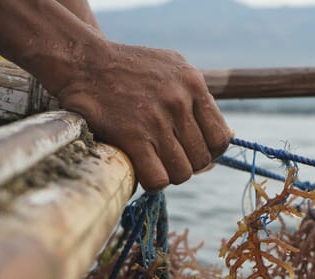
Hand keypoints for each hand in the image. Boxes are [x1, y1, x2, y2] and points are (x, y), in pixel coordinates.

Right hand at [55, 42, 230, 190]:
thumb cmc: (130, 69)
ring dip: (169, 174)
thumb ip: (201, 101)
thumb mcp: (175, 69)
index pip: (221, 138)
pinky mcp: (131, 136)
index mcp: (194, 84)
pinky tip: (142, 169)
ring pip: (182, 173)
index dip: (210, 152)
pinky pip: (158, 179)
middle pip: (202, 160)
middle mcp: (179, 101)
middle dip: (187, 164)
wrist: (82, 61)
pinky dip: (152, 182)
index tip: (192, 150)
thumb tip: (231, 136)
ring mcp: (156, 120)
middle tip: (167, 156)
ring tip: (154, 162)